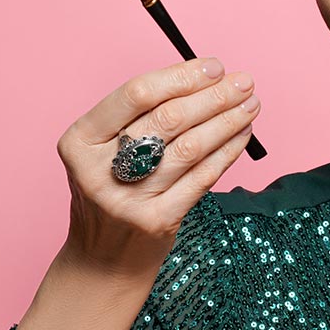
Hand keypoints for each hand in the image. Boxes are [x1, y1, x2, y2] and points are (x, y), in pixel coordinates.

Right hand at [53, 55, 259, 277]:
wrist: (102, 262)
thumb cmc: (111, 192)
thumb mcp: (104, 152)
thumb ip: (140, 118)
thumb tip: (204, 80)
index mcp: (79, 141)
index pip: (136, 94)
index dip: (181, 77)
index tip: (214, 67)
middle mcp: (98, 169)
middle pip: (168, 119)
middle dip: (213, 96)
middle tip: (243, 82)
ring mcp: (128, 199)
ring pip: (190, 147)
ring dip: (227, 120)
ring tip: (250, 104)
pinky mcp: (156, 222)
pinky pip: (202, 178)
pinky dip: (227, 152)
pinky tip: (242, 135)